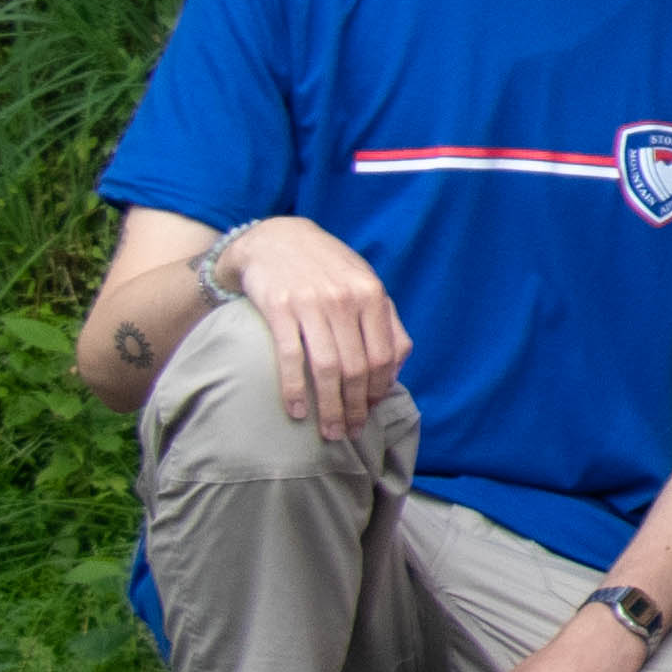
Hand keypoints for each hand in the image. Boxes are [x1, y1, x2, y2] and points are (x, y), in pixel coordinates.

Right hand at [237, 219, 409, 440]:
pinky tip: (297, 411)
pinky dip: (295, 389)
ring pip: (327, 368)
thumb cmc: (327, 269)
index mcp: (372, 295)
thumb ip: (385, 323)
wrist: (276, 239)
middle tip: (349, 432)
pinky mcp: (279, 308)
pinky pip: (291, 357)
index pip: (383, 356)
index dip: (378, 390)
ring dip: (328, 407)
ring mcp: (312, 304)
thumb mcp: (364, 284)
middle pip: (357, 368)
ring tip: (328, 432)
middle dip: (354, 407)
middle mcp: (345, 300)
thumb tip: (395, 370)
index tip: (369, 411)